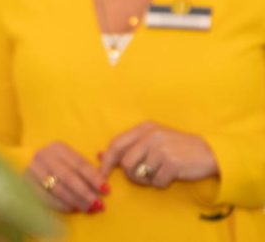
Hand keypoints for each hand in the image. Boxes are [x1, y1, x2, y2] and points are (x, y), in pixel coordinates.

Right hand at [26, 142, 106, 213]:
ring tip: (88, 209)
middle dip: (85, 192)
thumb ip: (87, 169)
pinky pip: (47, 198)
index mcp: (58, 148)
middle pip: (68, 177)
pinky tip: (72, 209)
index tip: (106, 190)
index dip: (94, 178)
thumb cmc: (59, 164)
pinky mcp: (27, 184)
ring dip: (75, 201)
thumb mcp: (71, 160)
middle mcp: (44, 156)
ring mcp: (33, 170)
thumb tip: (104, 181)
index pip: (79, 164)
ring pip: (58, 189)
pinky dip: (61, 205)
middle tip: (99, 205)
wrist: (31, 165)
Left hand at [100, 121, 217, 187]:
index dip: (107, 160)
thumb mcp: (154, 140)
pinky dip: (162, 183)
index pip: (116, 144)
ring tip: (159, 174)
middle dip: (131, 175)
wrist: (210, 152)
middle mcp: (151, 136)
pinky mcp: (172, 163)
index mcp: (144, 128)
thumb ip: (130, 146)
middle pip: (126, 163)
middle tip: (143, 176)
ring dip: (147, 180)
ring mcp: (162, 149)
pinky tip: (172, 176)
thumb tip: (100, 155)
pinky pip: (157, 182)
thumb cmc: (178, 148)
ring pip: (140, 174)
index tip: (102, 173)